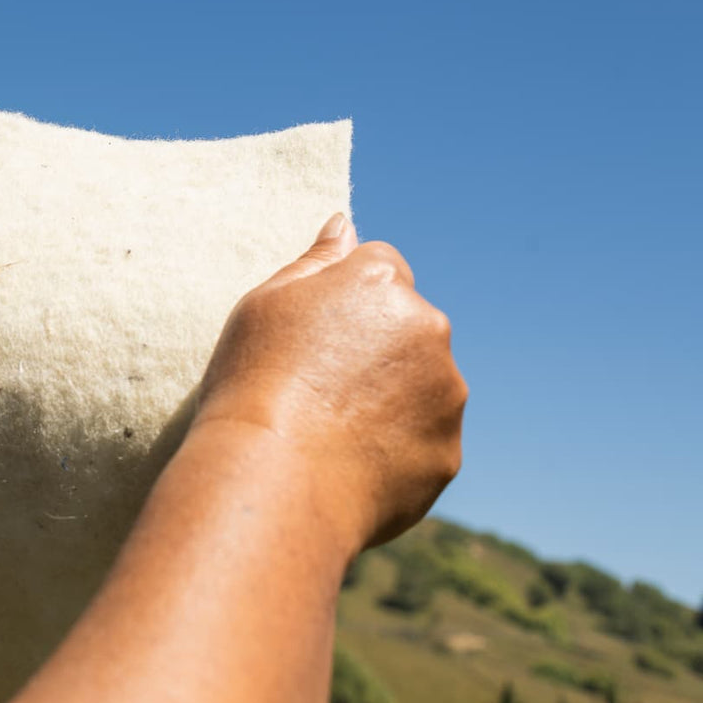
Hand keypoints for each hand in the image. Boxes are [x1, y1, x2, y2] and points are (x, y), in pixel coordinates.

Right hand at [194, 213, 466, 552]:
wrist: (271, 478)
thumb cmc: (255, 382)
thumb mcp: (265, 304)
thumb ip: (315, 260)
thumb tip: (345, 224)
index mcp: (380, 281)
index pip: (379, 266)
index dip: (344, 300)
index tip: (312, 336)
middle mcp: (428, 328)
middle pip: (407, 325)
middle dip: (377, 346)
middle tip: (318, 386)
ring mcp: (445, 393)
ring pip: (423, 383)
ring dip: (392, 397)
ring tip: (331, 430)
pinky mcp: (448, 452)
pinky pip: (424, 442)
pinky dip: (397, 449)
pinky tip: (348, 463)